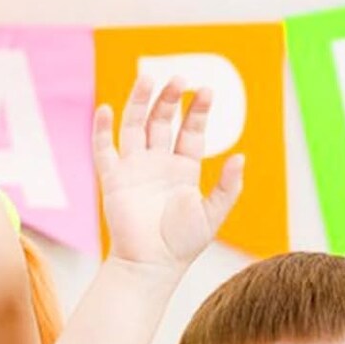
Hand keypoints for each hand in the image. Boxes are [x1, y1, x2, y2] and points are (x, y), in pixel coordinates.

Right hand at [95, 75, 243, 272]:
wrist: (151, 265)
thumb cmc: (182, 244)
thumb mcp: (212, 214)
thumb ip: (228, 187)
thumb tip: (241, 156)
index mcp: (184, 171)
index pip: (191, 132)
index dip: (199, 111)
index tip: (207, 91)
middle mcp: (159, 164)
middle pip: (163, 121)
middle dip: (170, 99)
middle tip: (179, 79)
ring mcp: (135, 168)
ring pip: (135, 125)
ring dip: (140, 102)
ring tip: (149, 79)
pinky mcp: (113, 178)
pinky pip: (104, 148)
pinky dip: (103, 128)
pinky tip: (107, 108)